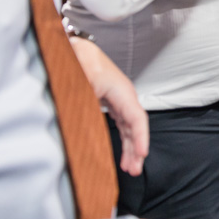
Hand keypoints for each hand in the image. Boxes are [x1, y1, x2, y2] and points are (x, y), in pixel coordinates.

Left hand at [69, 37, 147, 175]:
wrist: (77, 48)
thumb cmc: (82, 60)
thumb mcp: (82, 80)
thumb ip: (87, 100)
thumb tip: (87, 120)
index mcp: (122, 92)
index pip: (137, 118)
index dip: (141, 138)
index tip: (142, 155)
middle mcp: (125, 97)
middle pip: (136, 126)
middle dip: (137, 149)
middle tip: (135, 170)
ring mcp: (119, 99)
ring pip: (131, 127)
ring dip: (133, 147)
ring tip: (131, 167)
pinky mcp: (112, 102)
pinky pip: (124, 123)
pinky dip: (126, 138)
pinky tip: (124, 151)